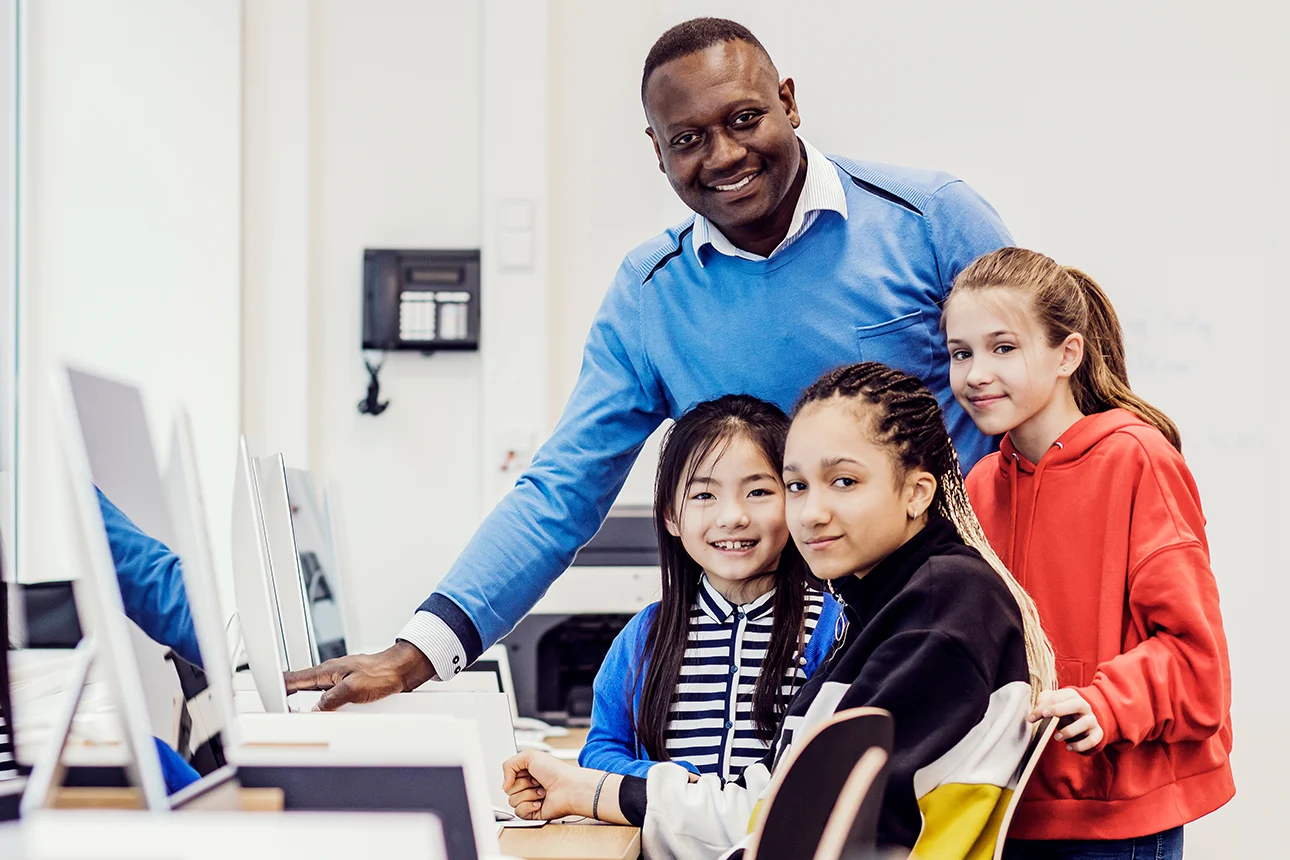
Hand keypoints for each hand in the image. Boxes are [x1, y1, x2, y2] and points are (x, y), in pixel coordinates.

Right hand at [282, 641, 433, 710]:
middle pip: (303, 691)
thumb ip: (331, 699)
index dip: (278, 689)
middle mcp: (330, 676)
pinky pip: (332, 701)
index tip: (268, 700)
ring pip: (318, 698)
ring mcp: (339, 683)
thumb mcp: (353, 688)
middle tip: (286, 714)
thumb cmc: (382, 673)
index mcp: (326, 671)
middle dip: (293, 702)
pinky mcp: (350, 690)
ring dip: (313, 708)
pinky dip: (328, 709)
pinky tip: (330, 716)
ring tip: (308, 718)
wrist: (402, 670)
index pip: (294, 680)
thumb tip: (315, 710)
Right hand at [502, 749, 604, 820]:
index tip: (528, 770)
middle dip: (522, 783)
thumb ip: (508, 765)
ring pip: (512, 800)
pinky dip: (529, 806)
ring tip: (541, 791)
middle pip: (508, 789)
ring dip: (528, 794)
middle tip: (537, 781)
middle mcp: (527, 786)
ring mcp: (530, 800)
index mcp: (526, 772)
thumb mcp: (529, 755)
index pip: (508, 776)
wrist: (569, 787)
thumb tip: (504, 784)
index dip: (516, 773)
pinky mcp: (532, 813)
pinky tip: (540, 802)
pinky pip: (519, 812)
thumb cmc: (556, 771)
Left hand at [1030, 688, 1103, 753]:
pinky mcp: (1097, 734)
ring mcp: (1092, 720)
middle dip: (1060, 709)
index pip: (1058, 697)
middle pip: (1077, 704)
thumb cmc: (1062, 711)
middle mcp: (1085, 706)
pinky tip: (1068, 748)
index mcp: (1072, 696)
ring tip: (1057, 737)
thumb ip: (1042, 704)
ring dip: (1070, 730)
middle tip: (1045, 716)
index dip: (1044, 706)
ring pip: (1086, 723)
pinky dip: (1080, 745)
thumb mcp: (1051, 704)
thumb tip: (1034, 714)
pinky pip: (1092, 740)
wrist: (1082, 723)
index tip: (1032, 717)